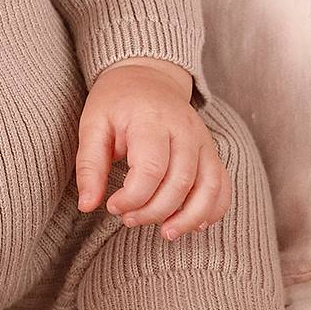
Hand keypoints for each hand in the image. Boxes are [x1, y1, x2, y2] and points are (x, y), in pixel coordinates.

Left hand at [76, 58, 230, 239]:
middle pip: (180, 182)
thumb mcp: (92, 125)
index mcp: (152, 120)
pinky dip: (213, 209)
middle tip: (128, 219)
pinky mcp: (212, 152)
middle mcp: (185, 130)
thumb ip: (89, 165)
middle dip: (154, 211)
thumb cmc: (116, 103)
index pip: (151, 169)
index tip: (111, 205)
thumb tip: (87, 205)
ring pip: (209, 187)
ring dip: (189, 217)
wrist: (148, 76)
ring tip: (166, 233)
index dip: (132, 198)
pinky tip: (194, 224)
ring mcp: (203, 141)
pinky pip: (222, 185)